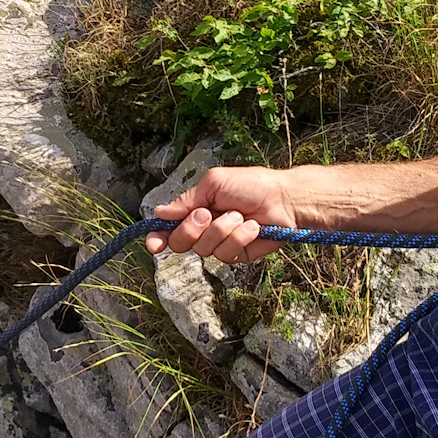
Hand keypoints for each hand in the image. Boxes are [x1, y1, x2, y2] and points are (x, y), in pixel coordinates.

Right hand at [147, 165, 299, 261]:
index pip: (168, 228)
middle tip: (208, 214)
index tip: (154, 244)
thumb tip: (160, 213)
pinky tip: (252, 227)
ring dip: (222, 229)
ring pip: (204, 249)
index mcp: (195, 210)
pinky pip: (226, 254)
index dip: (157, 238)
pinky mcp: (236, 254)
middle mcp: (204, 229)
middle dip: (191, 229)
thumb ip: (186, 200)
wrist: (284, 200)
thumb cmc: (251, 185)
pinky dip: (239, 237)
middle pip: (180, 242)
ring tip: (239, 215)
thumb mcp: (214, 183)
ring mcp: (220, 243)